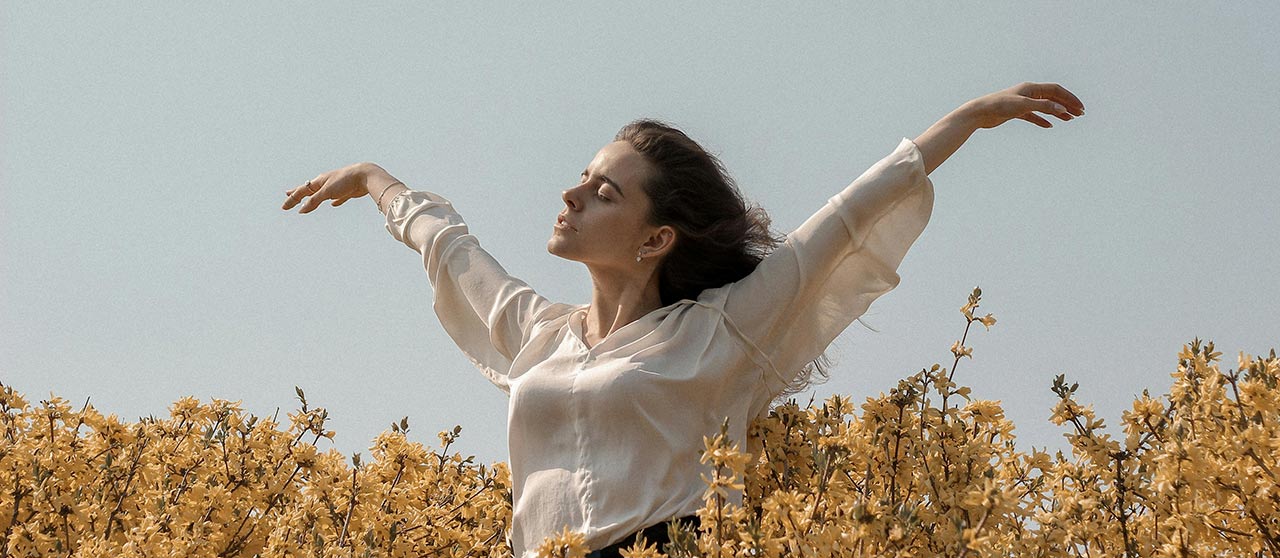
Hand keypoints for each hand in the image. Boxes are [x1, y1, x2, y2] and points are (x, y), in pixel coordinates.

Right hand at [282, 162, 371, 213]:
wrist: (365, 176)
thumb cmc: (345, 181)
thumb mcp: (327, 191)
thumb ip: (314, 200)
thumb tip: (302, 209)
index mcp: (319, 181)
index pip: (302, 191)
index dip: (292, 200)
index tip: (284, 207)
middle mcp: (326, 183)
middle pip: (309, 190)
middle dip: (298, 194)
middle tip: (288, 195)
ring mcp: (337, 187)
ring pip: (321, 194)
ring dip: (313, 197)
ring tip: (308, 199)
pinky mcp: (347, 192)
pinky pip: (338, 198)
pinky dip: (334, 201)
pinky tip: (333, 204)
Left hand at [961, 82, 1084, 128]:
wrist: (979, 113)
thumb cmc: (1000, 106)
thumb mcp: (1024, 106)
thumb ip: (1044, 107)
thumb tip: (1063, 110)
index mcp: (1031, 88)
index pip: (1056, 90)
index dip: (1070, 98)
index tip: (1080, 108)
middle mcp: (1028, 93)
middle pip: (1053, 97)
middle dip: (1067, 105)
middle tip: (1080, 114)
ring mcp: (1022, 103)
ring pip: (1045, 107)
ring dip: (1058, 112)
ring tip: (1069, 119)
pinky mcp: (1016, 112)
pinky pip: (1033, 116)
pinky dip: (1042, 120)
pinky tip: (1049, 126)